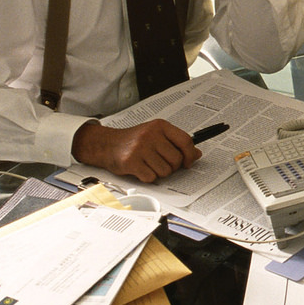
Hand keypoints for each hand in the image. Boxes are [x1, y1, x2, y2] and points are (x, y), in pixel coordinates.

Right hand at [72, 118, 198, 182]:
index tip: (188, 162)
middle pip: (176, 159)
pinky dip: (148, 177)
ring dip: (159, 173)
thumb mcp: (156, 135)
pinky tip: (141, 169)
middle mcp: (150, 135)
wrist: (107, 144)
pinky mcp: (131, 161)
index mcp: (160, 126)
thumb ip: (176, 142)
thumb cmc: (133, 140)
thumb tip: (196, 154)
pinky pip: (151, 177)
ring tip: (149, 165)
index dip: (190, 155)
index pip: (185, 141)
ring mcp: (140, 148)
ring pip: (165, 171)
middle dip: (172, 166)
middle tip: (161, 163)